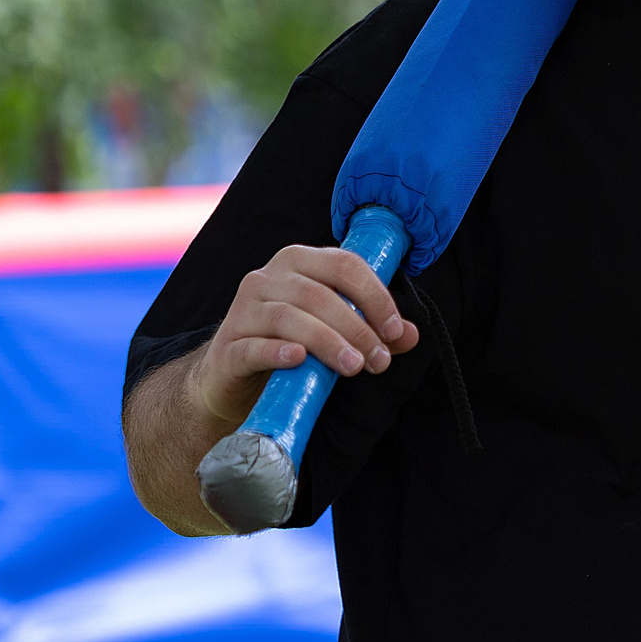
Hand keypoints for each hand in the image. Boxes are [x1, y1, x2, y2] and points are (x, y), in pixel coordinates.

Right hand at [186, 245, 418, 428]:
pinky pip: (253, 346)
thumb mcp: (333, 332)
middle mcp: (267, 278)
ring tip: (354, 367)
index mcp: (299, 262)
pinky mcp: (228, 347)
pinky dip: (279, 352)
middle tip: (379, 360)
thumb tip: (411, 335)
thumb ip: (371, 330)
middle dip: (356, 328)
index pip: (344, 265)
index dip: (375, 296)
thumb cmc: (288, 344)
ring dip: (328, 343)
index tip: (395, 330)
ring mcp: (243, 311)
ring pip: (289, 317)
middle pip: (319, 295)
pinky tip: (300, 361)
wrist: (231, 378)